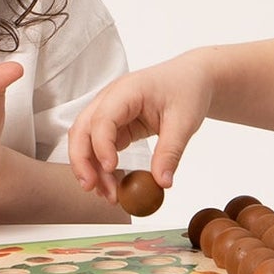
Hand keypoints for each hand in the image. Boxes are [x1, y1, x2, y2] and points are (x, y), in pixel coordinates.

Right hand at [68, 52, 216, 202]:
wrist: (191, 79)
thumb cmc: (187, 91)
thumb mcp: (184, 122)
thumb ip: (171, 152)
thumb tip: (162, 183)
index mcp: (127, 91)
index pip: (103, 118)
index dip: (101, 145)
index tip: (111, 168)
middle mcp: (110, 99)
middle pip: (82, 129)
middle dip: (82, 160)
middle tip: (92, 187)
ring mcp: (109, 112)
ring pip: (85, 140)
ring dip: (90, 168)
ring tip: (108, 195)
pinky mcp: (114, 125)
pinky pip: (99, 147)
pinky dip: (101, 166)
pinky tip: (111, 185)